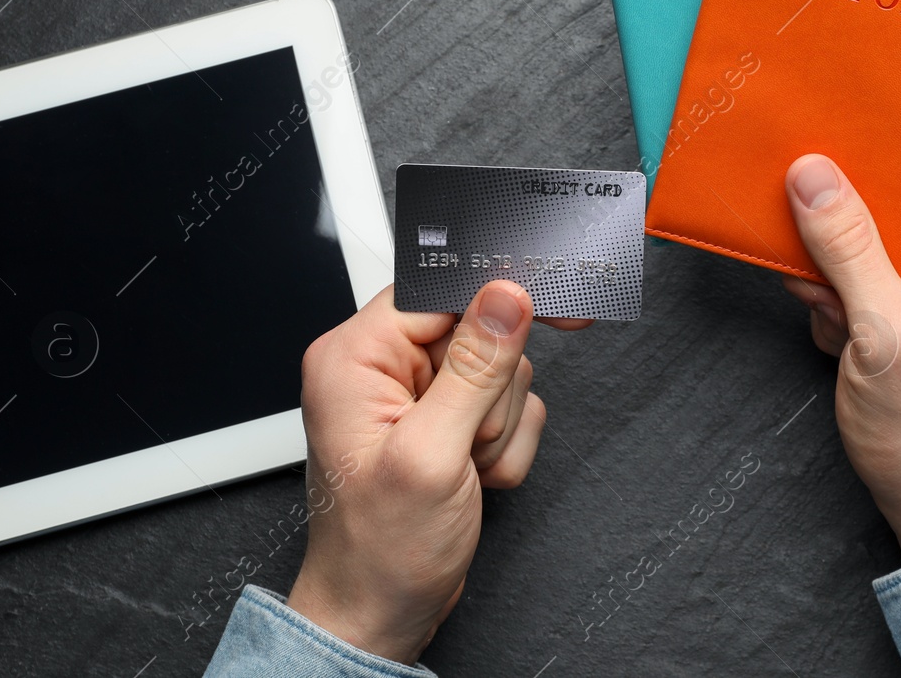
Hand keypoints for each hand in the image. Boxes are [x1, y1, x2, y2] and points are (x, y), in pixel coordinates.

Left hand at [284, 282, 588, 662]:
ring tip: (464, 468)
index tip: (544, 300)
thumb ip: (474, 370)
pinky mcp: (449, 421)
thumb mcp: (430, 456)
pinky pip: (509, 407)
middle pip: (479, 329)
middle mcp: (383, 368)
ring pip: (502, 370)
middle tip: (468, 437)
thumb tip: (506, 297)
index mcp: (355, 357)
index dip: (493, 295)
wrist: (381, 613)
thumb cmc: (377, 550)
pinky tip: (475, 478)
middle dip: (492, 390)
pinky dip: (504, 446)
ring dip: (499, 425)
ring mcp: (419, 396)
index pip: (436, 287)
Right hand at [781, 146, 900, 559]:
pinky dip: (837, 295)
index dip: (880, 133)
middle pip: (890, 190)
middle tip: (807, 235)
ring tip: (833, 310)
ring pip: (865, 233)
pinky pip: (861, 273)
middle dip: (839, 212)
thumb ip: (848, 246)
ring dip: (832, 264)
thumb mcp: (882, 331)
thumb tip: (815, 176)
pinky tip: (837, 330)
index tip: (826, 122)